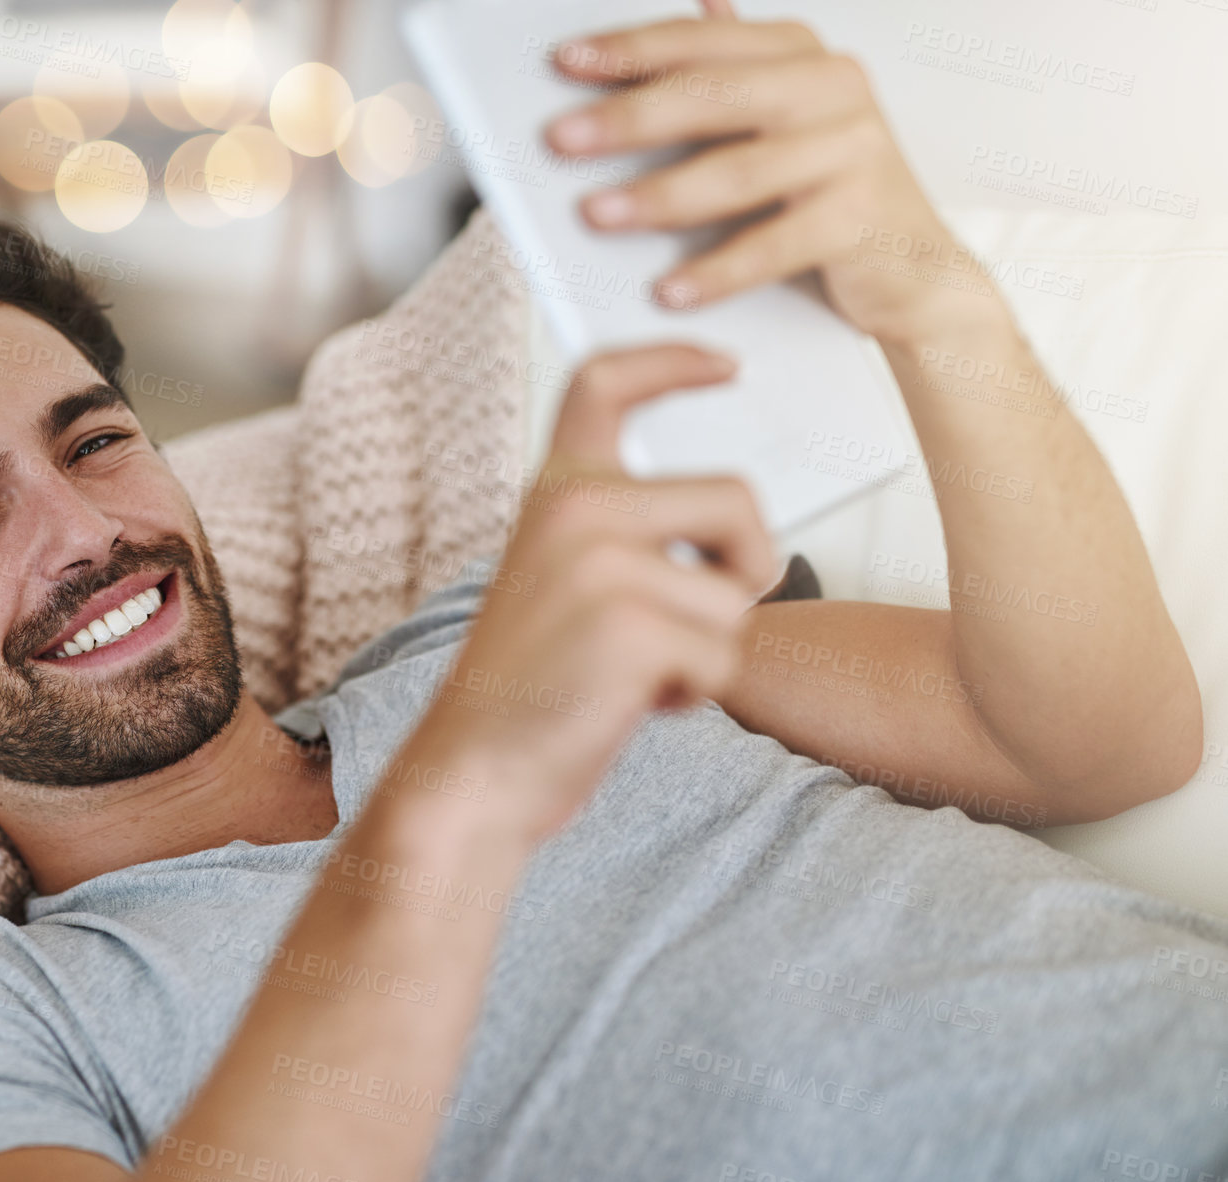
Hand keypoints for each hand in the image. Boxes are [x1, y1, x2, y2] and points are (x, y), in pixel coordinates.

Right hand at [403, 344, 777, 845]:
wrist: (475, 770)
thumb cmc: (533, 686)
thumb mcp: (563, 580)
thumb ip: (630, 537)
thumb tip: (755, 547)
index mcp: (555, 491)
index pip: (607, 384)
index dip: (672, 361)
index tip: (721, 365)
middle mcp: (575, 509)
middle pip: (737, 501)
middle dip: (748, 567)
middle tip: (702, 616)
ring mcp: (600, 564)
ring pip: (736, 595)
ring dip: (706, 649)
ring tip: (631, 670)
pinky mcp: (629, 627)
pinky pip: (723, 655)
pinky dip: (693, 693)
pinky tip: (628, 702)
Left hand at [543, 3, 1009, 346]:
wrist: (913, 269)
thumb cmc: (830, 193)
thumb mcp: (781, 121)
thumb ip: (736, 70)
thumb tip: (697, 3)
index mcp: (800, 55)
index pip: (701, 42)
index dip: (631, 51)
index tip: (566, 63)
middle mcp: (831, 87)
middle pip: (711, 96)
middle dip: (628, 118)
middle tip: (562, 139)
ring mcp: (851, 149)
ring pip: (736, 171)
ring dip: (657, 196)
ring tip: (597, 215)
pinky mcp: (859, 217)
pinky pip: (771, 246)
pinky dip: (715, 271)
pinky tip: (668, 289)